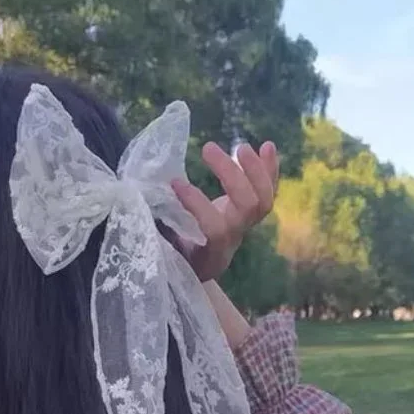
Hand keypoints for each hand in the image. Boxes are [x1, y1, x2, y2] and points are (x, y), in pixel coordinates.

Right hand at [172, 141, 279, 282]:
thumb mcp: (167, 253)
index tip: (174, 183)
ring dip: (256, 170)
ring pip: (264, 200)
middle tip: (207, 148)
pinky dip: (270, 169)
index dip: (198, 204)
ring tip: (241, 147)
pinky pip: (269, 192)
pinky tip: (267, 146)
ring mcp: (246, 226)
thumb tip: (143, 206)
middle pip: (248, 207)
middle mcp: (234, 240)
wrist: (202, 267)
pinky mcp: (252, 214)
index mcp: (213, 253)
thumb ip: (161, 233)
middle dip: (232, 175)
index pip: (215, 228)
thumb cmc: (178, 258)